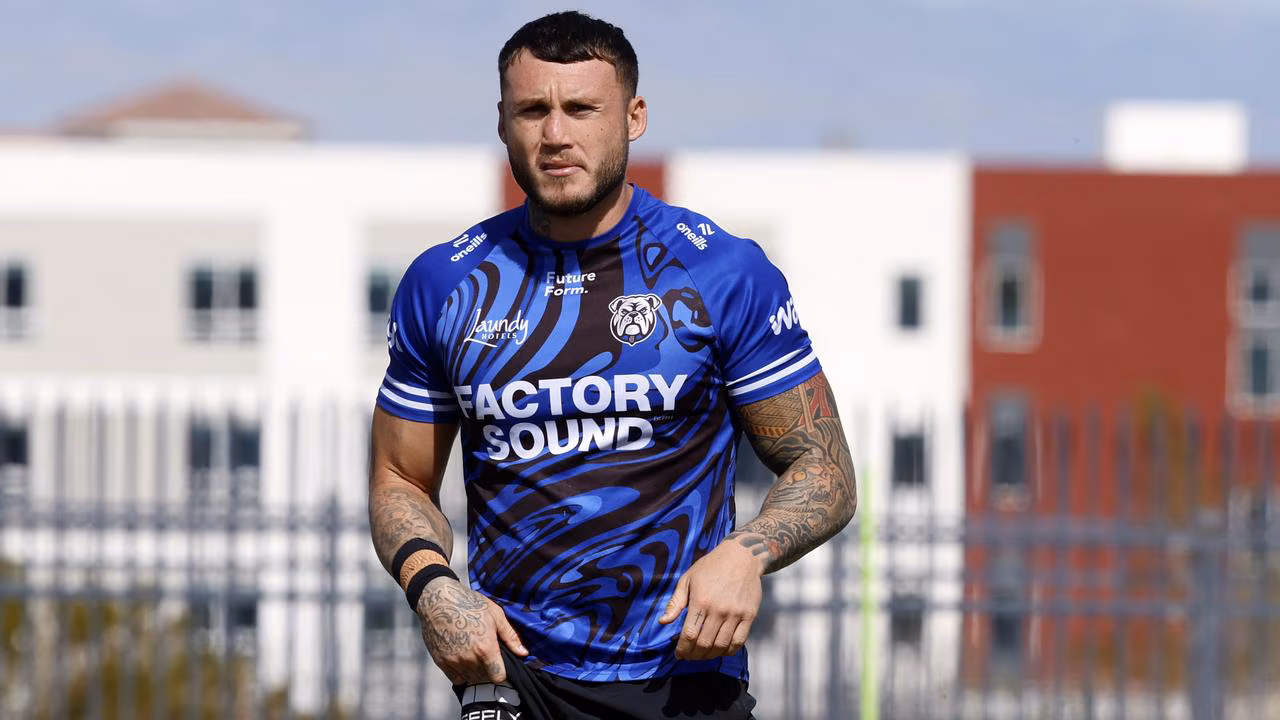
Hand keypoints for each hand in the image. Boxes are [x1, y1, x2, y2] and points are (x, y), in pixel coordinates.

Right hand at [416, 577, 527, 684]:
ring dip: (476, 672)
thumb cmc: (469, 603)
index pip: (498, 676)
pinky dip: (461, 673)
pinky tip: (464, 660)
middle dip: (489, 670)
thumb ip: (510, 637)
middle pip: (484, 678)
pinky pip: (455, 678)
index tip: (501, 663)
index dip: (502, 672)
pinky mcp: (441, 661)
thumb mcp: (495, 615)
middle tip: (488, 655)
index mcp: (485, 648)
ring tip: (476, 656)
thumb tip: (523, 653)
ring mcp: (454, 661)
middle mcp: (469, 659)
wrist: (438, 599)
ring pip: (470, 679)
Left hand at [657, 536, 764, 659]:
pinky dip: (728, 651)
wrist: (742, 556)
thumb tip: (663, 621)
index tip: (679, 653)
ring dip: (710, 655)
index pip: (689, 635)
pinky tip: (721, 650)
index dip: (683, 649)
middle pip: (704, 643)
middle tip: (690, 656)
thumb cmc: (711, 566)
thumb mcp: (688, 579)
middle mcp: (718, 610)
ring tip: (703, 655)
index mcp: (701, 601)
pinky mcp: (749, 616)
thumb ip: (675, 602)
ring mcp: (735, 614)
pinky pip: (739, 641)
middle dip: (694, 655)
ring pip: (721, 646)